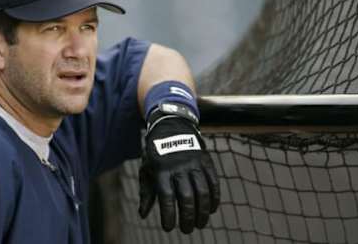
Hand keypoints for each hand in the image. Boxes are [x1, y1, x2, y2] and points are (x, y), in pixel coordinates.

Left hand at [138, 102, 219, 233]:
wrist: (172, 126)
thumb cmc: (156, 152)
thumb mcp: (147, 168)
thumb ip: (146, 192)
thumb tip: (143, 214)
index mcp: (161, 170)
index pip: (166, 197)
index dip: (168, 215)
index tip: (169, 228)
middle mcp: (179, 167)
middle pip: (186, 197)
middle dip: (187, 217)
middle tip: (187, 229)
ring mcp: (194, 163)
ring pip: (202, 192)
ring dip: (203, 211)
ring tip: (200, 224)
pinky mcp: (206, 161)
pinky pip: (213, 182)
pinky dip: (214, 198)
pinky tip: (211, 209)